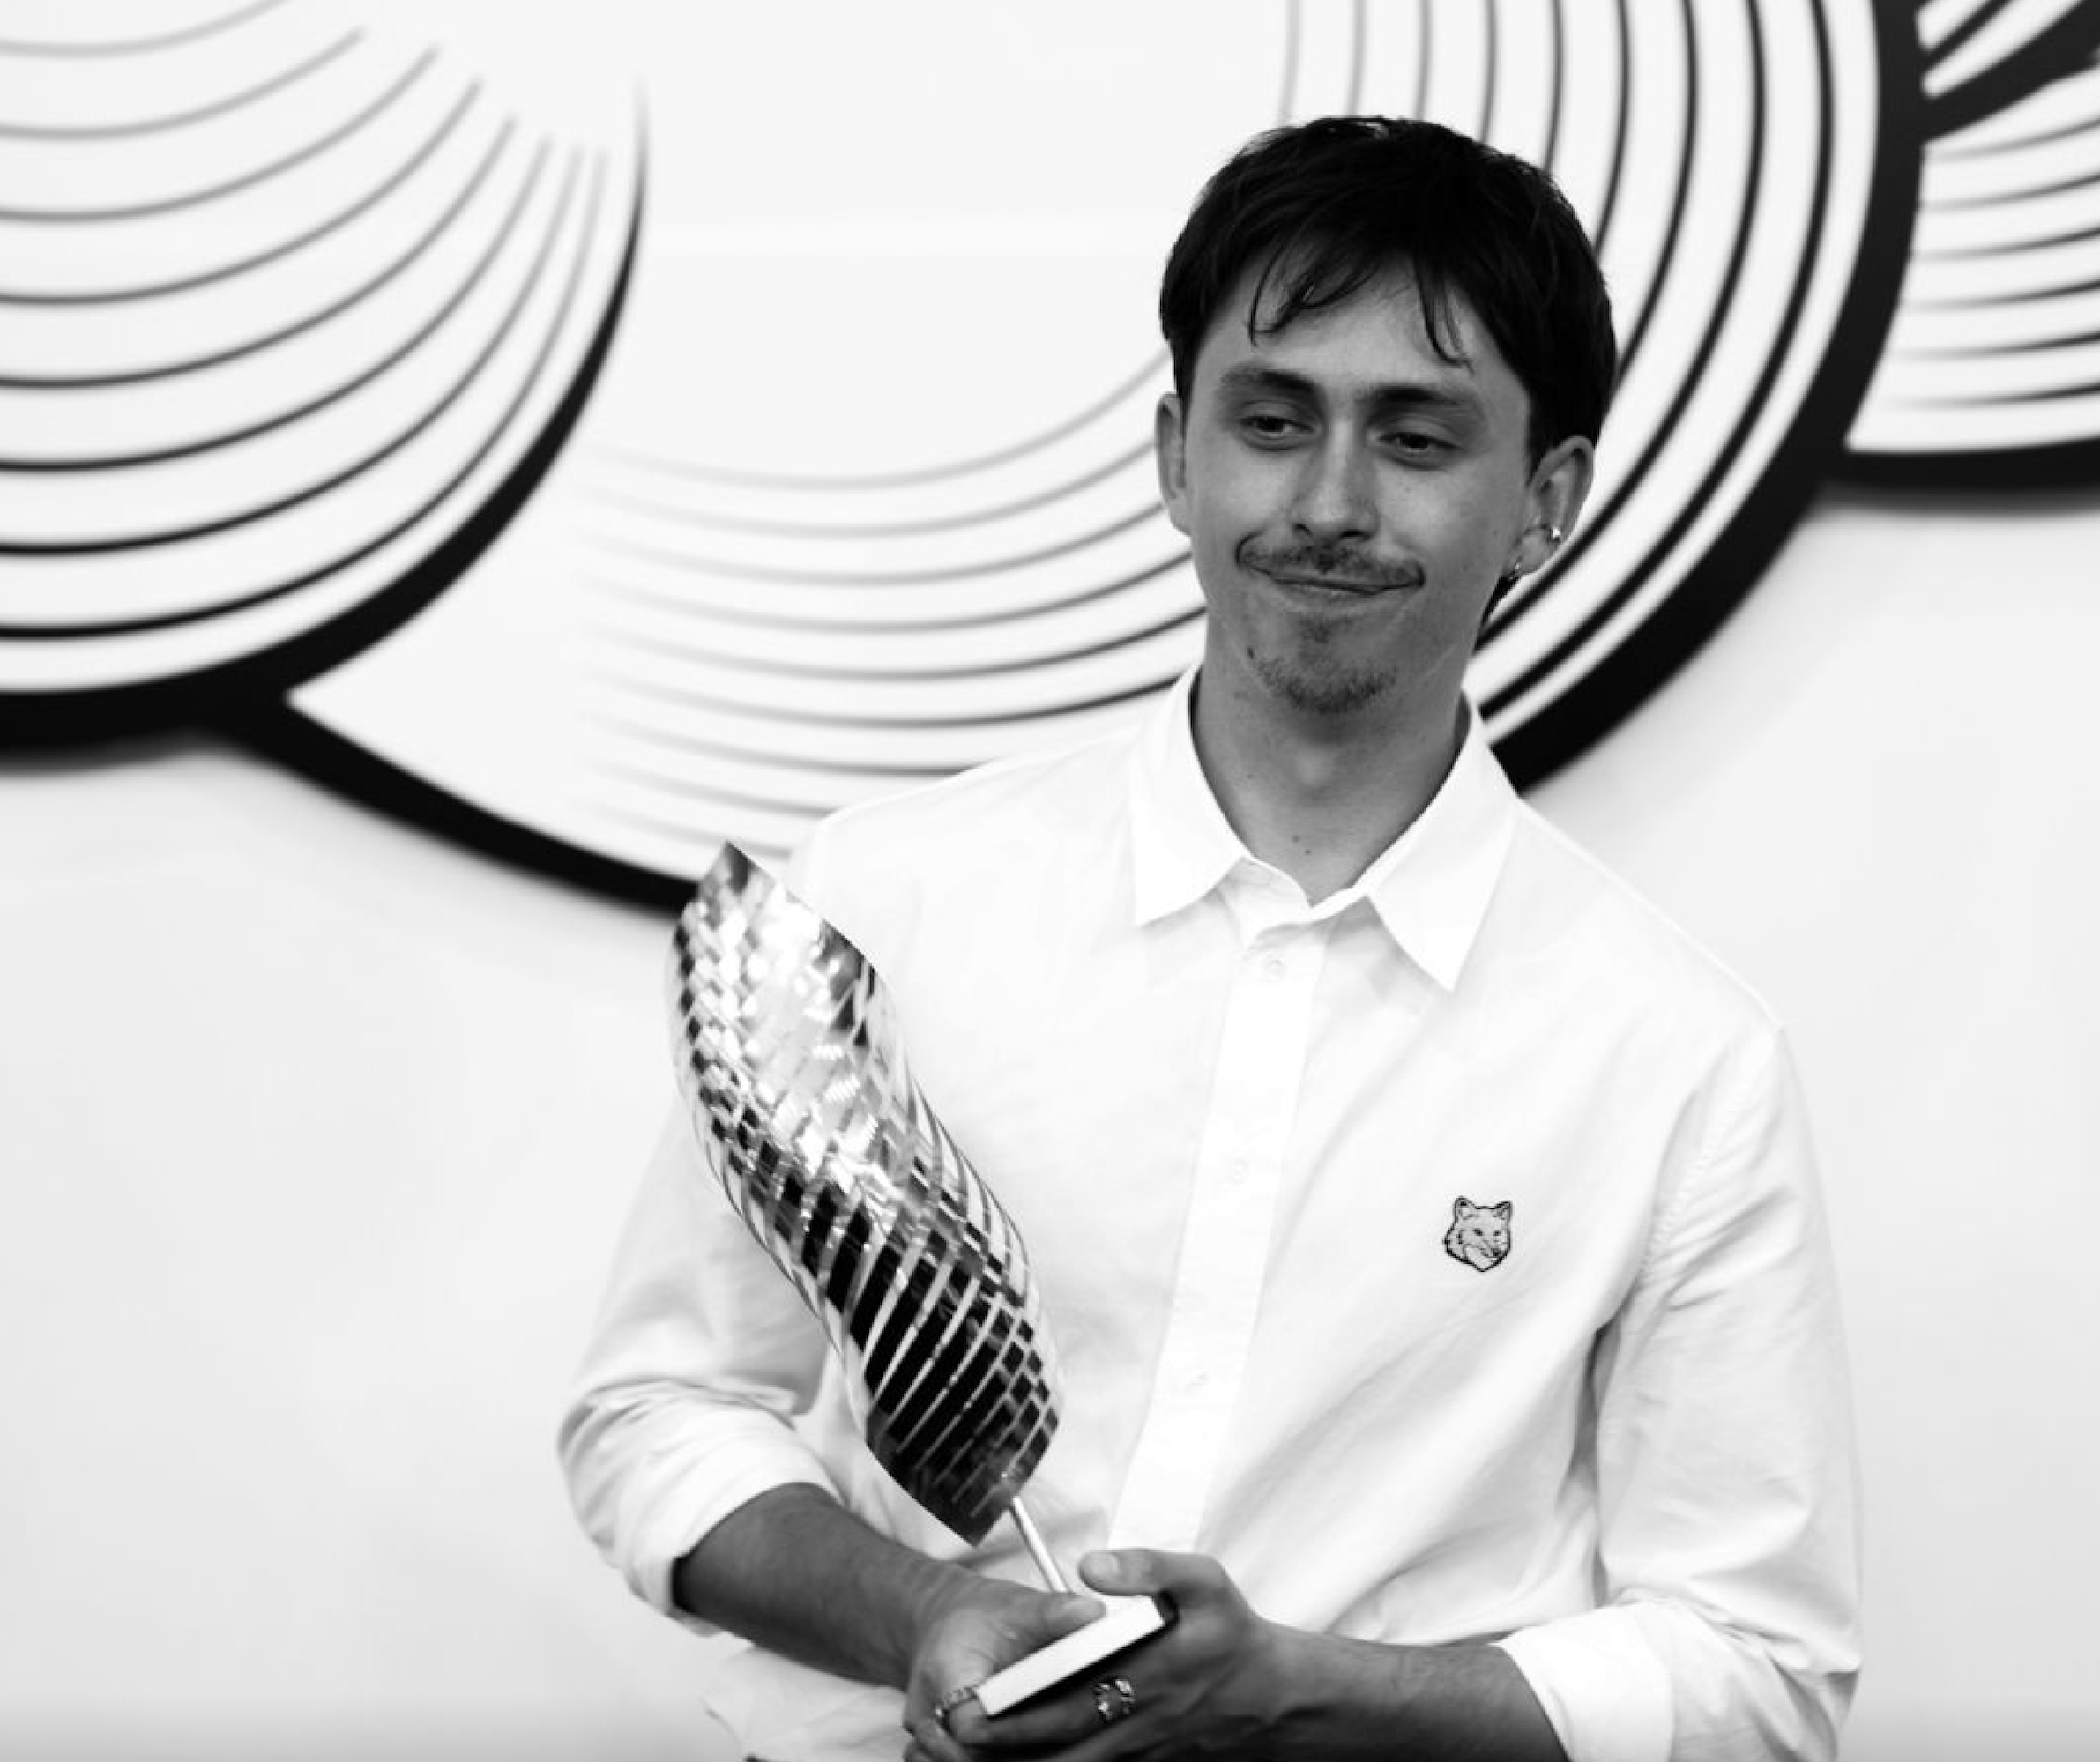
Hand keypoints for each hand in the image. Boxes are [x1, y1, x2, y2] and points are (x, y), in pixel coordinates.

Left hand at [939, 1548, 1300, 1760]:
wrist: (1271, 1694)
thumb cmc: (1232, 1633)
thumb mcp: (1203, 1580)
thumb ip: (1147, 1566)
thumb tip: (1090, 1565)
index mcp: (1139, 1677)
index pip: (1060, 1705)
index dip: (1011, 1715)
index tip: (968, 1710)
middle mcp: (1131, 1722)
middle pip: (1052, 1749)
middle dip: (999, 1748)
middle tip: (951, 1735)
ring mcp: (1135, 1749)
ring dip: (1023, 1761)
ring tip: (972, 1750)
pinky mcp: (1139, 1759)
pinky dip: (1052, 1761)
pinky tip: (1026, 1751)